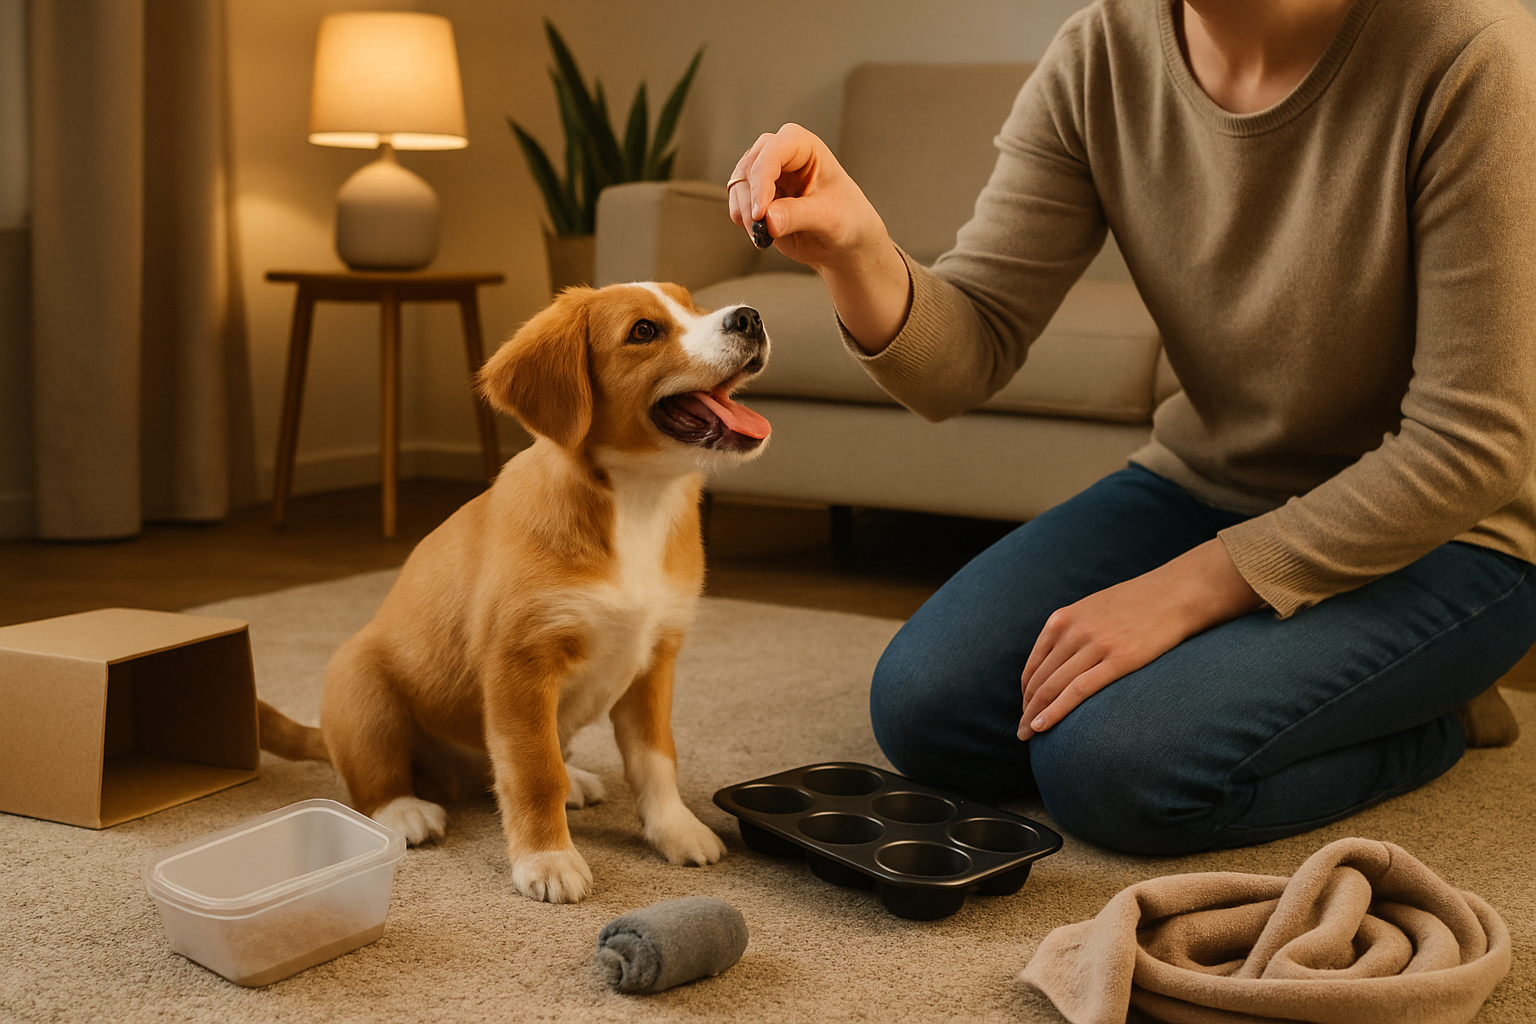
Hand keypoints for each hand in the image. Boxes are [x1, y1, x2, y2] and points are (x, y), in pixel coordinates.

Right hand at [727, 124, 910, 351]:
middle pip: (748, 167)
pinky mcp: (756, 196)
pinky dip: (744, 222)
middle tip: (761, 229)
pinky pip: (736, 205)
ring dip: (745, 214)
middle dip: (750, 200)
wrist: (844, 239)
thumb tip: (767, 219)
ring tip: (766, 235)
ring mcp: (765, 174)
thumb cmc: (846, 219)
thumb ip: (797, 216)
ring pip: (738, 187)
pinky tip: (764, 234)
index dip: (762, 182)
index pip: (772, 152)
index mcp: (802, 145)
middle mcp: (779, 154)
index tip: (761, 214)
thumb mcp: (828, 218)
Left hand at [1017, 538, 1263, 739]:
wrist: (1177, 592)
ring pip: (1053, 687)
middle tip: (1020, 732)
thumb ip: (1072, 632)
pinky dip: (1055, 711)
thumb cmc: (1137, 605)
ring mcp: (1096, 645)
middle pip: (1039, 679)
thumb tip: (1057, 663)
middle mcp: (1073, 631)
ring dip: (1035, 715)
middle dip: (1027, 709)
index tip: (1025, 711)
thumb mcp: (1093, 610)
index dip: (1025, 693)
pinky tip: (1043, 726)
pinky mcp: (1119, 659)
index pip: (1033, 665)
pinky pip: (1078, 691)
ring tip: (1028, 735)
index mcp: (1063, 619)